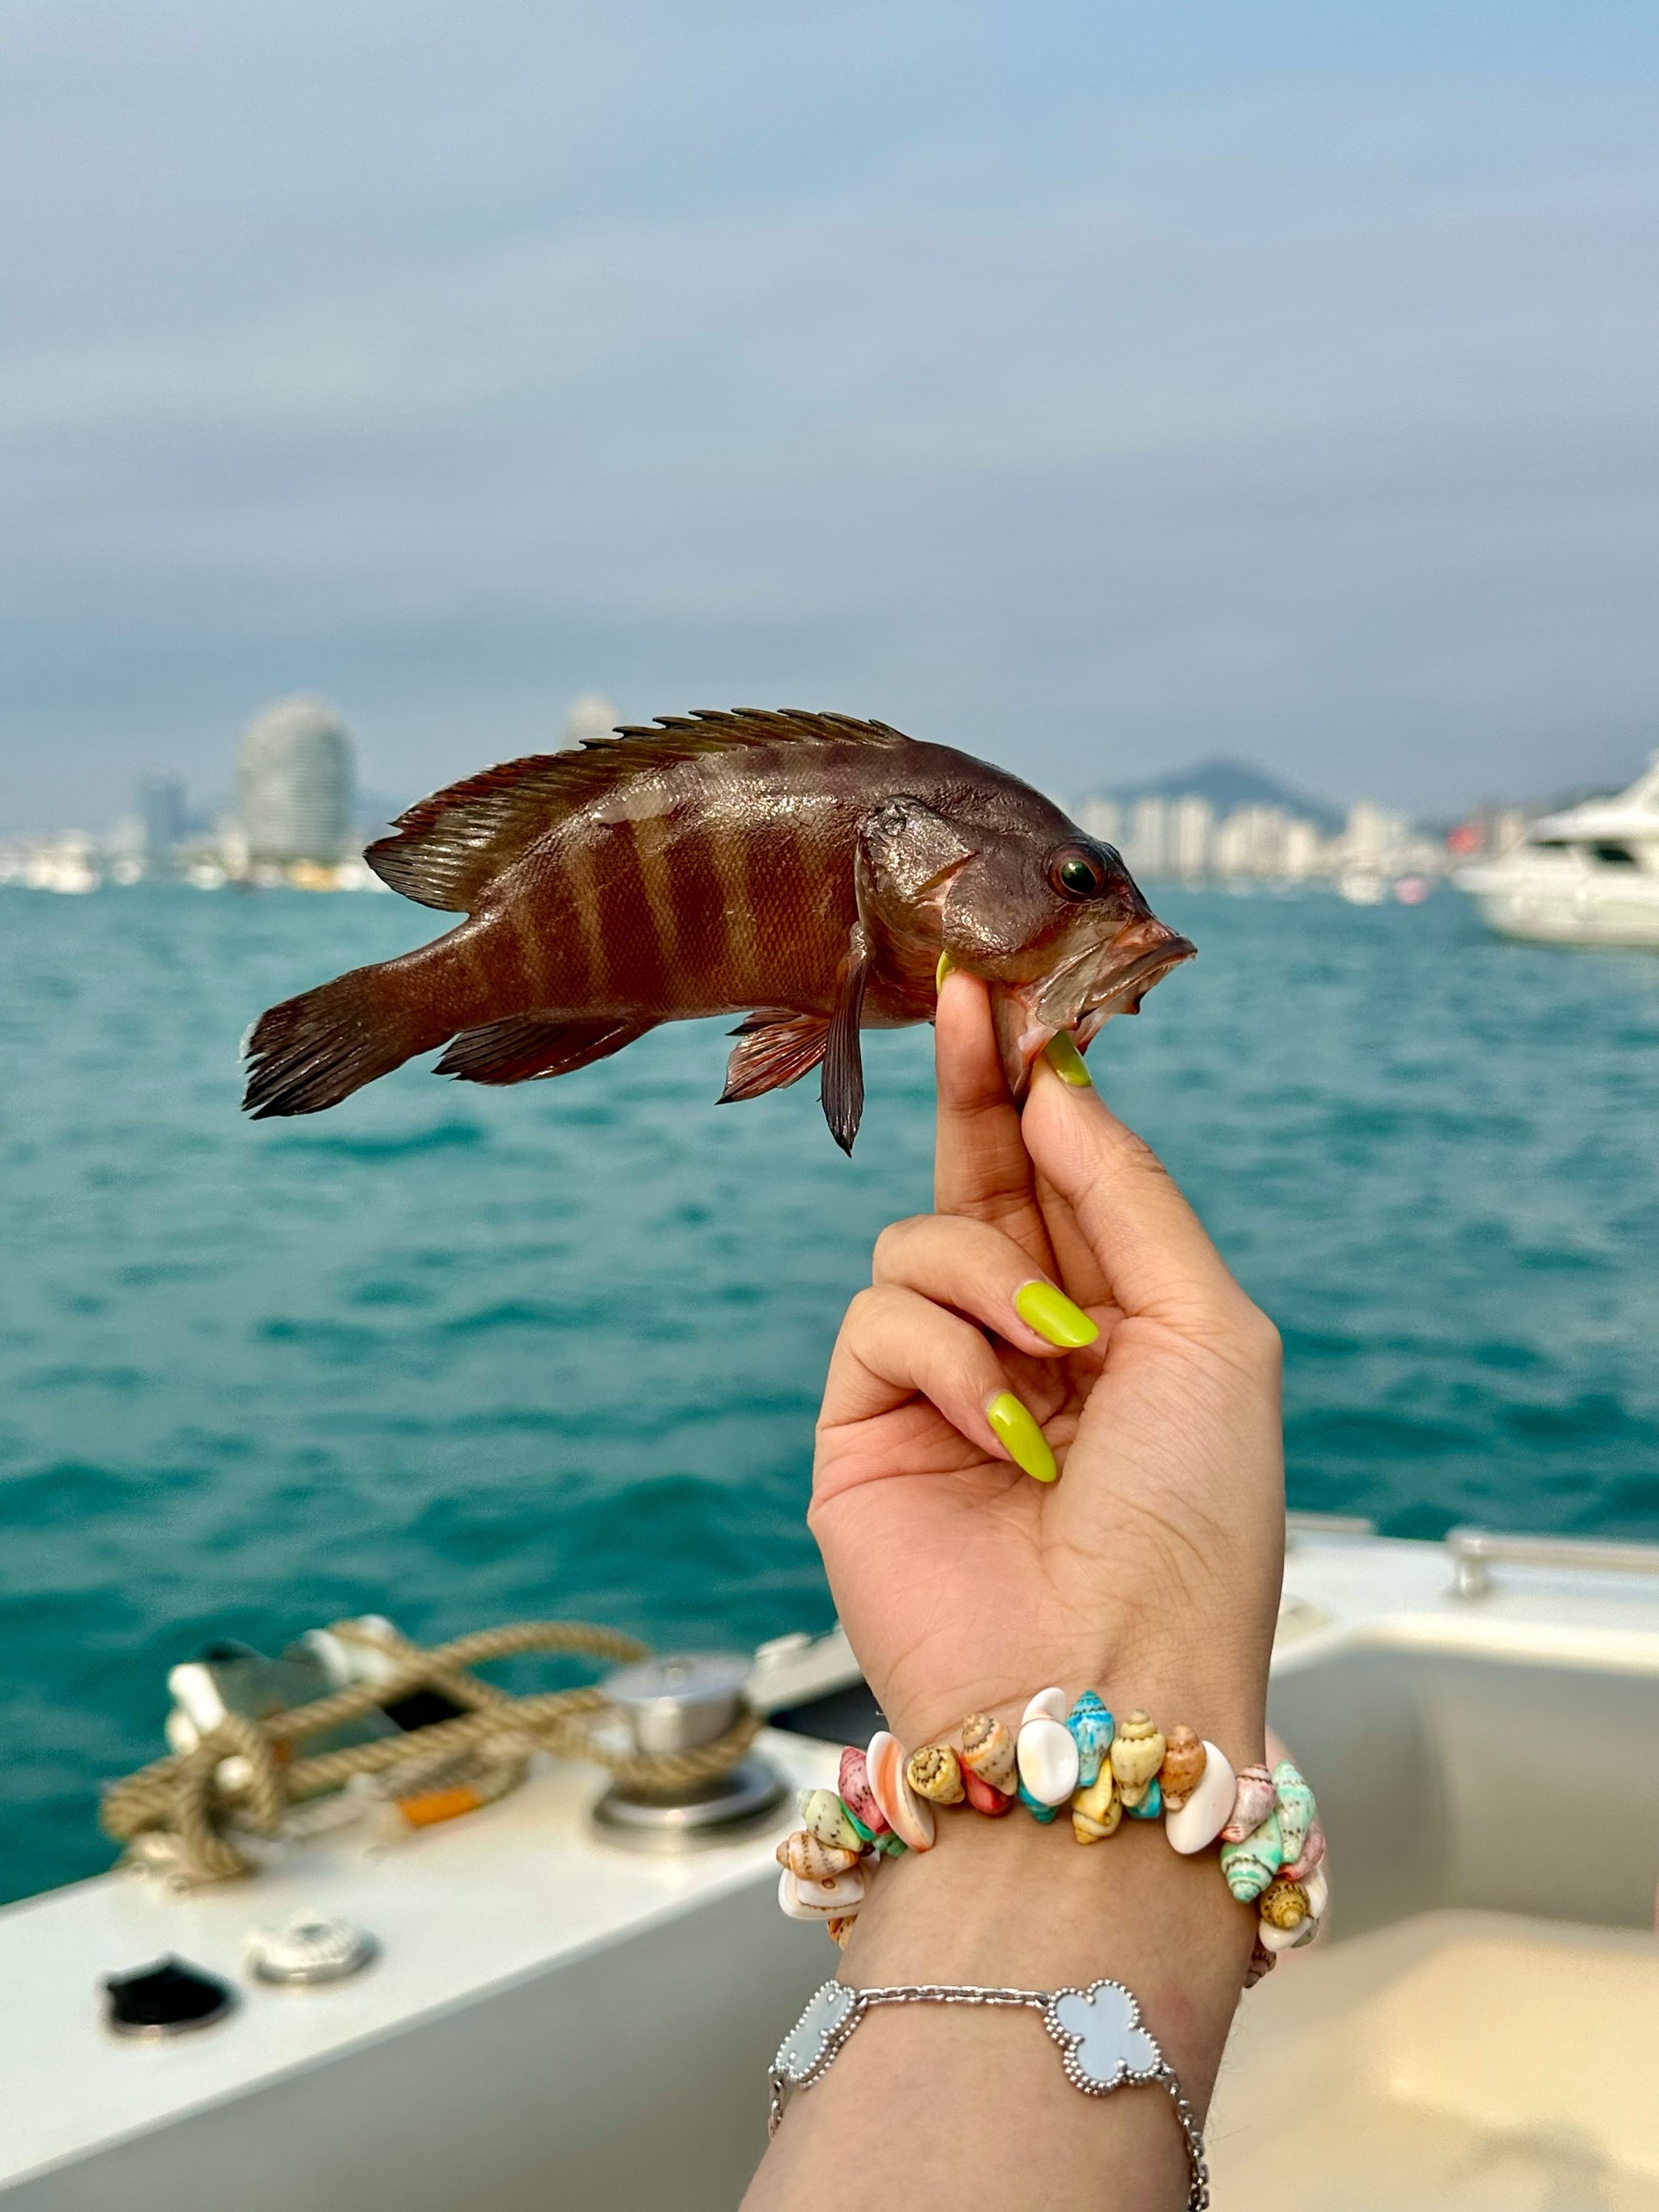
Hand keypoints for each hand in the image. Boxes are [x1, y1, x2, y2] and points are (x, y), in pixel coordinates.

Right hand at [810, 972, 1284, 1755]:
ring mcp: (937, 1390)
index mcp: (1120, 1326)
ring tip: (1050, 1359)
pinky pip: (877, 1320)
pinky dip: (945, 1358)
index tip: (1015, 999)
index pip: (1064, 1180)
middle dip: (975, 1092)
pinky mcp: (860, 1430)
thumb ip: (1129, 1195)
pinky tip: (1003, 1434)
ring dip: (989, 1276)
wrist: (1108, 1681)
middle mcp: (1024, 1348)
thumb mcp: (1211, 1333)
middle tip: (966, 1001)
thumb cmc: (1192, 1525)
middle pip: (979, 1183)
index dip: (1039, 1089)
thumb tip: (1056, 1087)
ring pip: (918, 1244)